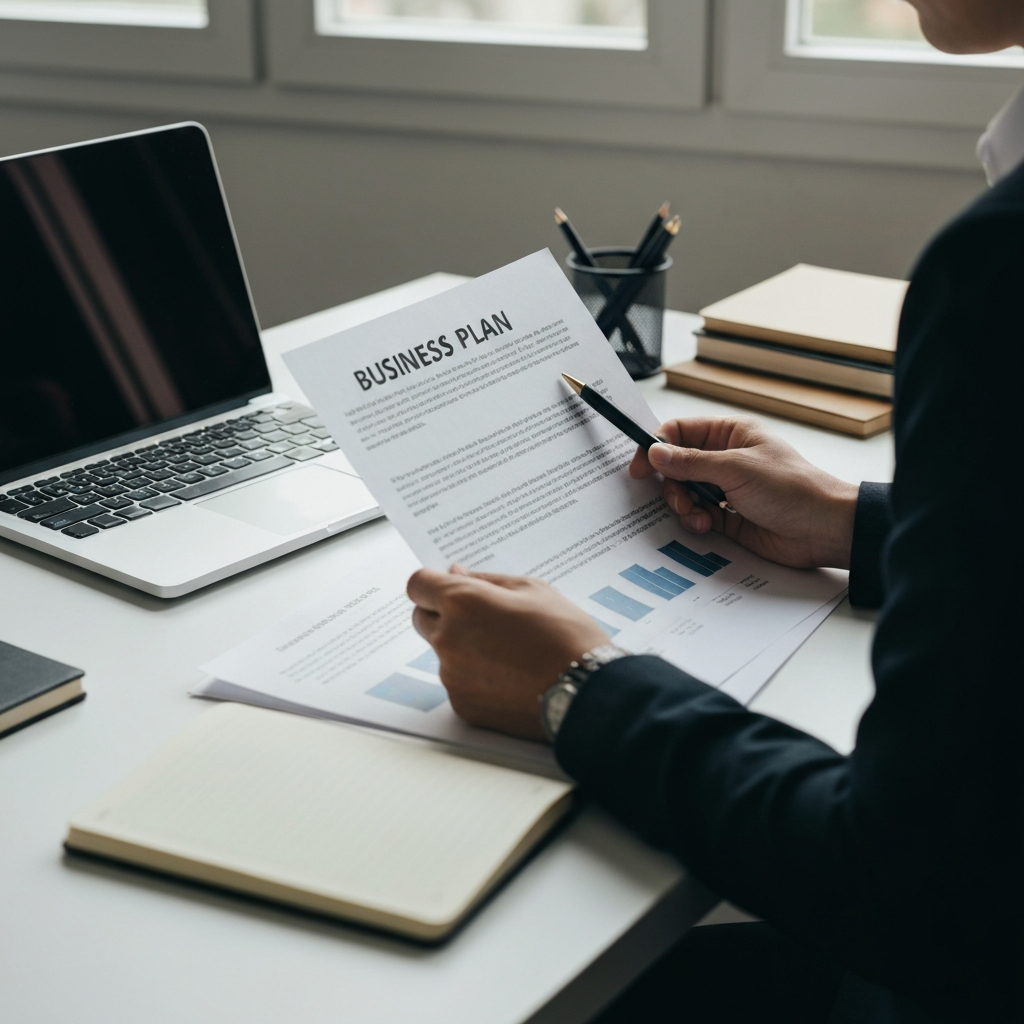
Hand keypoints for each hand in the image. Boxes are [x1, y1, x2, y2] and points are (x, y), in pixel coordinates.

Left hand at [407, 566, 608, 740]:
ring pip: (441, 652)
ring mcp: (452, 675)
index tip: (447, 587)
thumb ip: (485, 580)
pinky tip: (508, 675)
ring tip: (507, 650)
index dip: (431, 584)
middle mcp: (448, 639)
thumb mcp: (531, 589)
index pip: (417, 585)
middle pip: (421, 619)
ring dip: (461, 646)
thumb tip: (455, 573)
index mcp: (463, 602)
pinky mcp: (462, 704)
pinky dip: (473, 676)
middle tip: (482, 617)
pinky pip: (456, 681)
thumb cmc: (565, 635)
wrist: (585, 692)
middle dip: (442, 613)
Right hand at [629, 416, 857, 568]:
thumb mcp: (736, 468)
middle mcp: (725, 458)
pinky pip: (696, 515)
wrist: (823, 529)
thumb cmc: (791, 489)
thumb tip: (654, 452)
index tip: (639, 468)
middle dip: (671, 484)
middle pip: (676, 466)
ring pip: (684, 493)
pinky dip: (695, 522)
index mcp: (730, 434)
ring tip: (699, 516)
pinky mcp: (728, 516)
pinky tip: (708, 526)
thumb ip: (690, 462)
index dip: (656, 447)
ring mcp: (725, 488)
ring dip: (683, 506)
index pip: (680, 432)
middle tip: (678, 498)